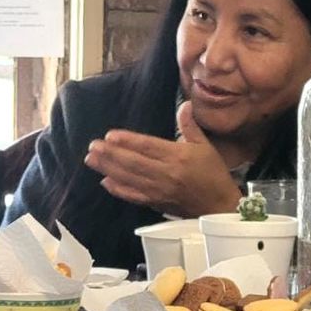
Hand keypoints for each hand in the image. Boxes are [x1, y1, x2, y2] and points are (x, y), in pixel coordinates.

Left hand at [85, 102, 241, 216]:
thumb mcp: (205, 146)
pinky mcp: (156, 203)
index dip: (128, 141)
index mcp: (178, 157)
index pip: (148, 147)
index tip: (110, 135)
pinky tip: (105, 182)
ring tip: (91, 160)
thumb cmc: (213, 173)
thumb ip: (190, 126)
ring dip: (108, 169)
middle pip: (133, 163)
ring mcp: (159, 190)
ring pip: (129, 179)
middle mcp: (166, 174)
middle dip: (111, 154)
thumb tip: (184, 105)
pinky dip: (118, 190)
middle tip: (93, 146)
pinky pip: (134, 196)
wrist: (219, 205)